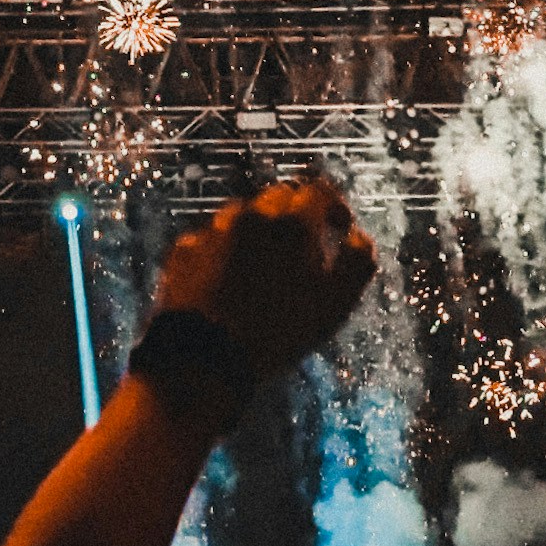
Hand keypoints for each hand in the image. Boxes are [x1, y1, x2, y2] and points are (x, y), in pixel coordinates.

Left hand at [152, 176, 376, 374]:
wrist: (207, 354)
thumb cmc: (278, 331)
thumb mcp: (335, 304)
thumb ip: (356, 263)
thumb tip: (360, 238)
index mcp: (292, 224)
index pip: (320, 190)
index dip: (334, 205)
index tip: (339, 226)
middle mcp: (251, 216)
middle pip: (279, 198)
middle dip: (296, 215)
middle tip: (303, 250)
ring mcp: (213, 230)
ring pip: (242, 215)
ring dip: (258, 231)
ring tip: (264, 267)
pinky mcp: (185, 249)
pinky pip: (210, 238)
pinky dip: (223, 249)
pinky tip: (227, 277)